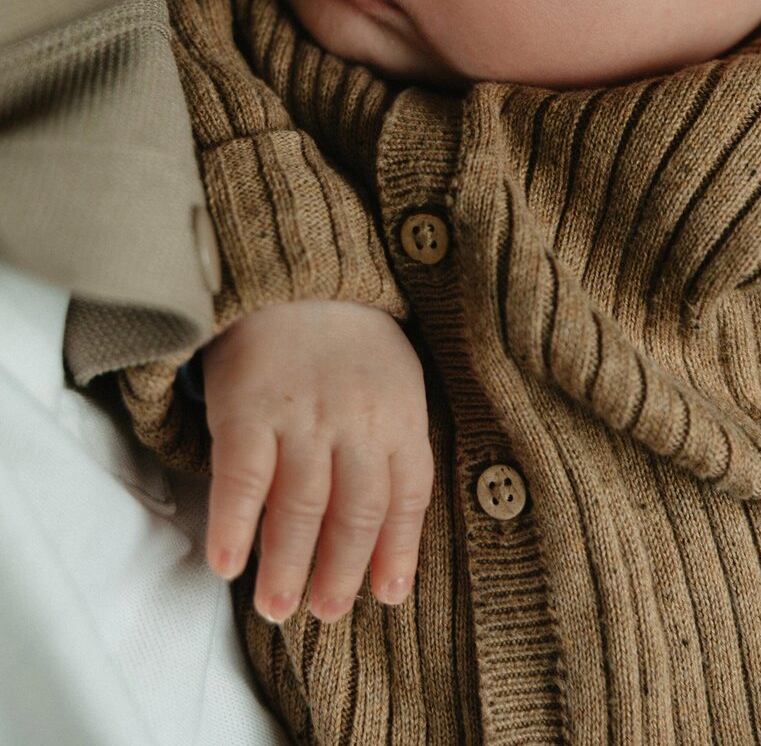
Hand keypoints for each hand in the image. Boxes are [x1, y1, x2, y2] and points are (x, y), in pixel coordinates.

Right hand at [201, 301, 432, 623]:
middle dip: (341, 571)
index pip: (407, 494)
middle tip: (325, 613)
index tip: (387, 595)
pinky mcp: (248, 406)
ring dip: (287, 565)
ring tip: (277, 607)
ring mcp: (301, 414)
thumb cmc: (348, 338)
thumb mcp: (394, 380)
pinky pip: (243, 478)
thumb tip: (389, 529)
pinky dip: (235, 526)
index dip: (398, 549)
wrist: (293, 274)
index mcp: (398, 413)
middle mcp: (355, 418)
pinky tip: (227, 564)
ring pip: (300, 507)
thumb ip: (393, 444)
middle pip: (355, 511)